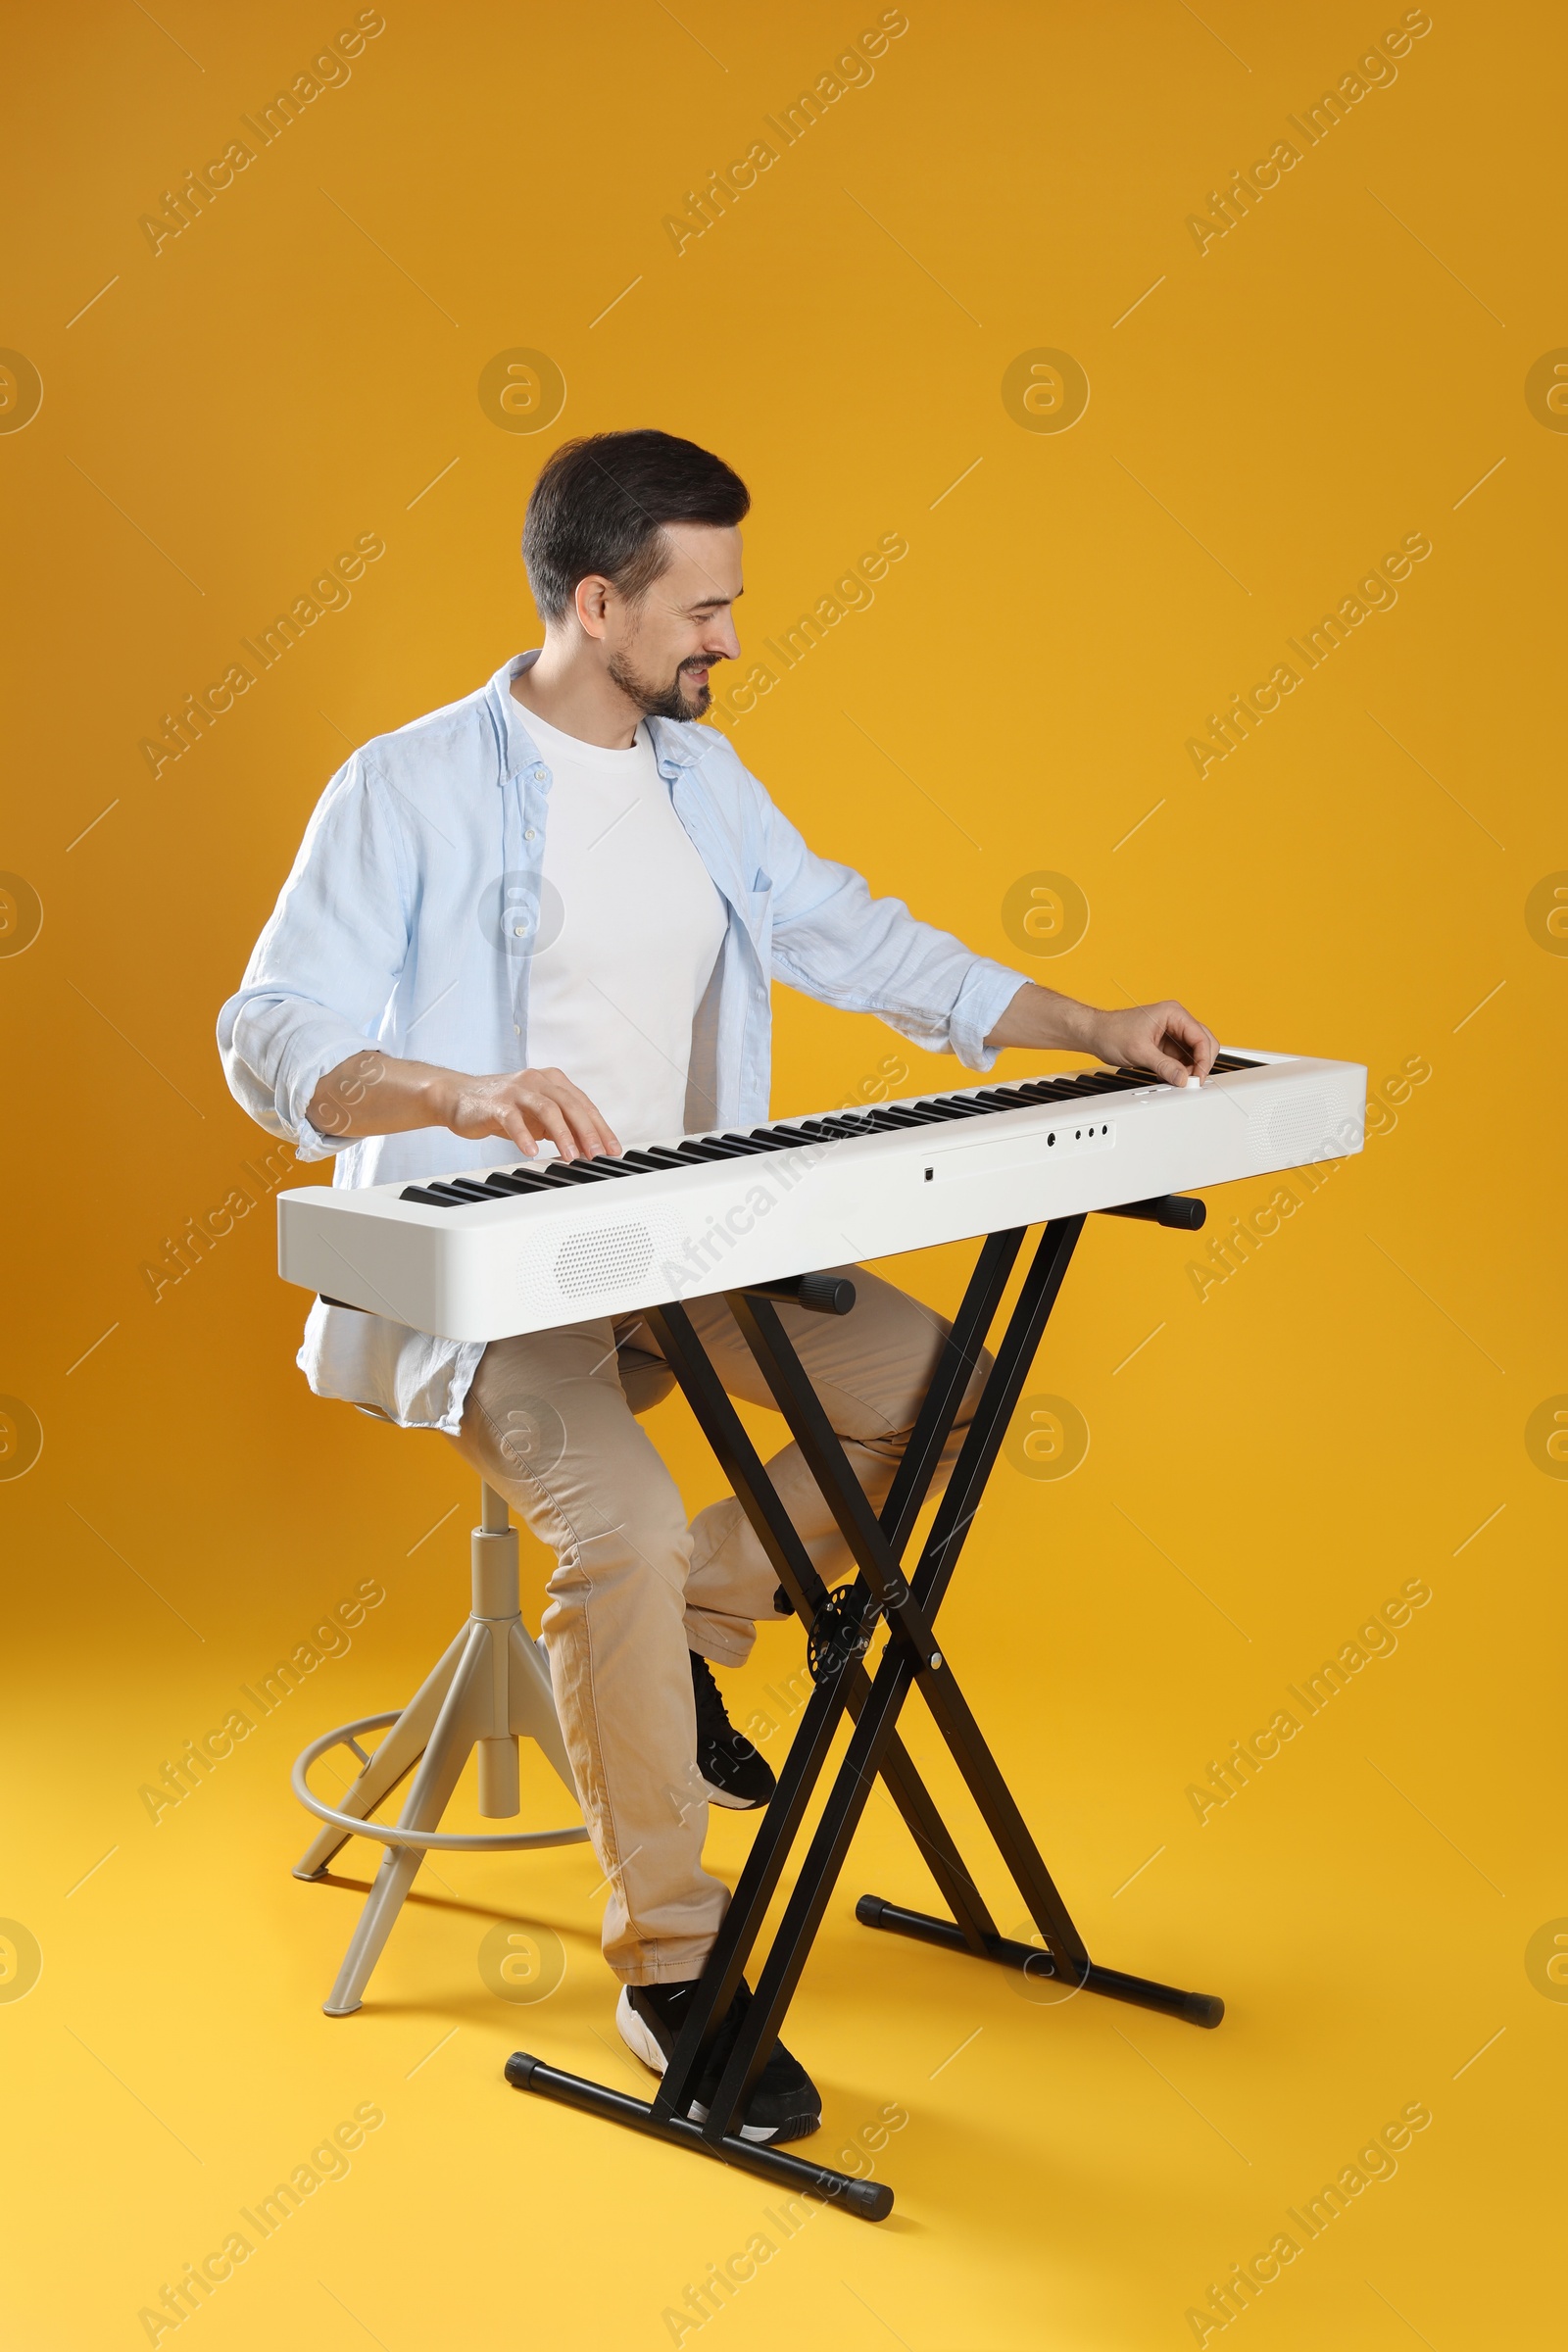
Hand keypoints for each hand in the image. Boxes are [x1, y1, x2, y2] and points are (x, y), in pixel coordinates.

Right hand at [442, 1066, 621, 1161]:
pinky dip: (524, 1136)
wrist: (459, 1097)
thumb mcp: (538, 1117)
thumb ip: (561, 1127)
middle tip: (597, 1154)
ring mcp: (517, 1090)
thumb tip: (589, 1148)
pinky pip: (513, 1119)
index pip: (583, 1105)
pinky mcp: (495, 1103)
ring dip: (563, 1134)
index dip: (600, 1127)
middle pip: (570, 1104)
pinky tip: (532, 1152)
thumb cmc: (503, 1107)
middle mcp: (537, 1081)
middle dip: (588, 1131)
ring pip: (547, 1109)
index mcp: (553, 1081)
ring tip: (571, 1156)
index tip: (612, 1149)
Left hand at [985, 982, 1218, 1085]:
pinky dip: (1180, 1070)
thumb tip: (1183, 1079)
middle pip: (1203, 1043)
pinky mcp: (1166, 1045)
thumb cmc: (1112, 1032)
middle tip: (1193, 1081)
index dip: (1203, 1059)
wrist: (1094, 1034)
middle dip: (1201, 1063)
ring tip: (1181, 1082)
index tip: (1198, 1076)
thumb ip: (1164, 1066)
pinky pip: (1181, 1059)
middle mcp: (1176, 1021)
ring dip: (1190, 1068)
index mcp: (1173, 1013)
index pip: (1200, 1036)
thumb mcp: (1140, 1052)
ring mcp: (1172, 1033)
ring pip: (1194, 1053)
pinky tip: (1172, 1078)